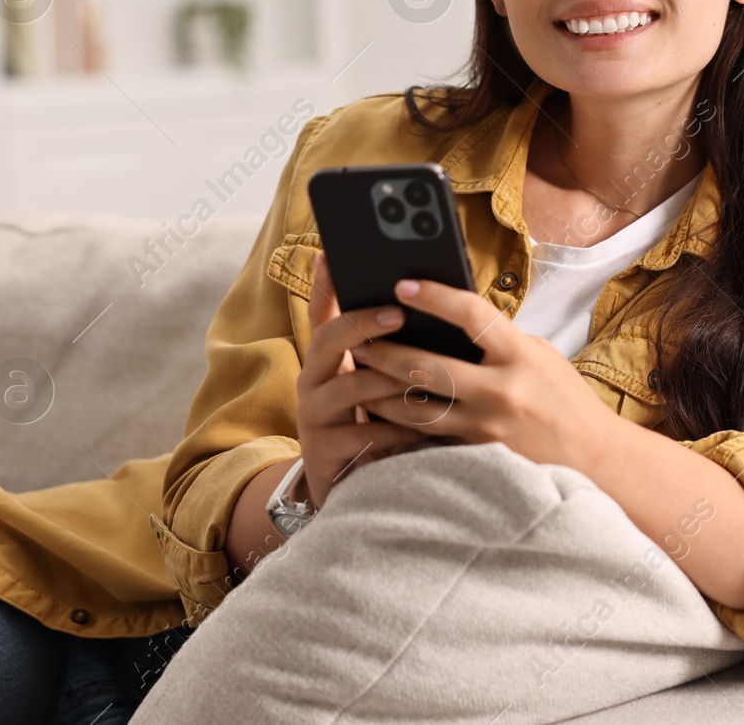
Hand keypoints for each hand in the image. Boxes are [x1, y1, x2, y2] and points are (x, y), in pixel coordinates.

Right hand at [297, 251, 436, 509]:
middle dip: (364, 323)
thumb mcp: (379, 380)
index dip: (325, 283)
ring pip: (354, 387)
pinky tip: (428, 428)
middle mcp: (313, 381)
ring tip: (430, 375)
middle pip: (329, 340)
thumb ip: (391, 345)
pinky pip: (366, 434)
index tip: (334, 255)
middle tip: (399, 313)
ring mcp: (314, 417)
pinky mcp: (325, 453)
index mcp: (327, 358)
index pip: (321, 311)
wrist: (355, 488)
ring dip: (393, 379)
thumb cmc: (377, 422)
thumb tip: (422, 297)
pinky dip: (400, 429)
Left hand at [347, 277, 617, 471]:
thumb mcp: (539, 357)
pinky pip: (427, 439)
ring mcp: (486, 428)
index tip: (402, 284)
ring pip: (414, 409)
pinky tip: (380, 418)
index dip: (433, 296)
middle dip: (385, 352)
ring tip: (359, 379)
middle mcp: (501, 391)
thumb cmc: (565, 400)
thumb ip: (499, 340)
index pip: (470, 314)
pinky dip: (400, 427)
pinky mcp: (475, 457)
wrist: (594, 459)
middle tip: (360, 340)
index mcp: (520, 355)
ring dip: (379, 393)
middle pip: (426, 366)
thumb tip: (451, 319)